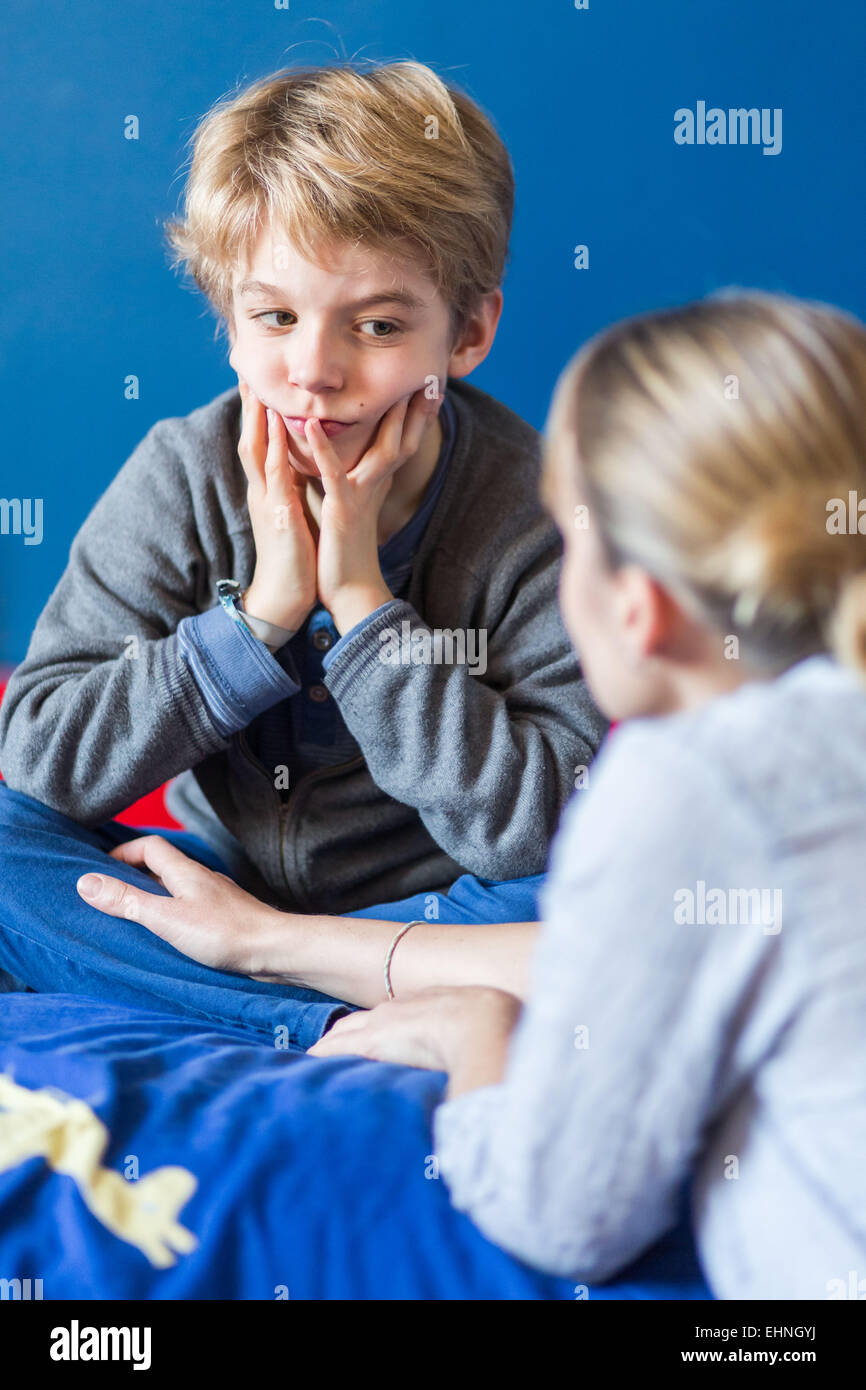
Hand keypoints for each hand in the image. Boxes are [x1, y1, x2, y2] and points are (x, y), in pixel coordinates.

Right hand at [75, 835, 279, 976]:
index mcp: (185, 872)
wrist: (276, 950)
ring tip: (133, 917)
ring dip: (154, 896)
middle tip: (110, 894)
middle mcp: (201, 879)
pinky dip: (173, 913)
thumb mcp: (165, 918)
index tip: (102, 869)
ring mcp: (216, 898)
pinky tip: (170, 935)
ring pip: (178, 888)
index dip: (124, 852)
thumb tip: (86, 882)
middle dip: (134, 874)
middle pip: (162, 866)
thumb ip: (126, 901)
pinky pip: (191, 907)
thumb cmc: (224, 933)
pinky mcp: (226, 918)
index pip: (150, 846)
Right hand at [236, 378, 317, 631]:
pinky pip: (275, 474)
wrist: (284, 598)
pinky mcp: (279, 514)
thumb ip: (291, 493)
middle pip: (250, 440)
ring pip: (256, 450)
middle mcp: (261, 493)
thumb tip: (297, 472)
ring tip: (256, 385)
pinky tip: (279, 424)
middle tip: (246, 372)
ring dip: (256, 417)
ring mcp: (267, 502)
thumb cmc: (294, 561)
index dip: (257, 416)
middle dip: (248, 407)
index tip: (258, 385)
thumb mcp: (292, 518)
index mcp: (267, 493)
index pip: (259, 446)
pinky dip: (276, 446)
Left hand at [306, 387, 440, 631]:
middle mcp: (375, 485)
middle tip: (429, 375)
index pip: (402, 440)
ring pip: (382, 449)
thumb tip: (359, 462)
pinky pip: (333, 473)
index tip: (426, 385)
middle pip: (404, 438)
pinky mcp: (342, 509)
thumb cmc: (345, 551)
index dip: (416, 414)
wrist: (348, 591)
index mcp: (376, 483)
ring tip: (388, 386)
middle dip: (417, 408)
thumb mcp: (354, 506)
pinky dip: (324, 448)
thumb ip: (357, 480)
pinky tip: (313, 424)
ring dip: (387, 417)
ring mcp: (361, 495)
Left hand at [307, 984, 521, 1072]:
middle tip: (325, 1049)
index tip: (363, 1038)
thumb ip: (473, 1042)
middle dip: (343, 1035)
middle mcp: (397, 1010)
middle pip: (358, 1022)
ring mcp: (383, 1025)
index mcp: (422, 1006)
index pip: (387, 1018)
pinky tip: (306, 1066)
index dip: (374, 1028)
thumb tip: (485, 1061)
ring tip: (311, 1061)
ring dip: (330, 1048)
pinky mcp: (373, 1042)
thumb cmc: (494, 1024)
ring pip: (344, 1035)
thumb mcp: (482, 1026)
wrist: (485, 1019)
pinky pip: (336, 1050)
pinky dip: (321, 1057)